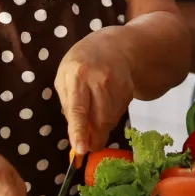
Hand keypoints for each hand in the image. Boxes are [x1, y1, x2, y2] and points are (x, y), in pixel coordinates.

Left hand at [55, 29, 134, 155]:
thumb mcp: (64, 77)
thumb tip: (75, 134)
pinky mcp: (129, 89)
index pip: (78, 108)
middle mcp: (98, 80)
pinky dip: (111, 116)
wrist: (115, 45)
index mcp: (77, 75)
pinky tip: (107, 103)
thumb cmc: (82, 62)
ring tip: (95, 114)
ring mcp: (117, 84)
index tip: (80, 150)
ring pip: (111, 120)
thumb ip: (67, 104)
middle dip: (94, 139)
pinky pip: (119, 114)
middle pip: (99, 120)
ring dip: (102, 127)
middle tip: (89, 146)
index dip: (79, 131)